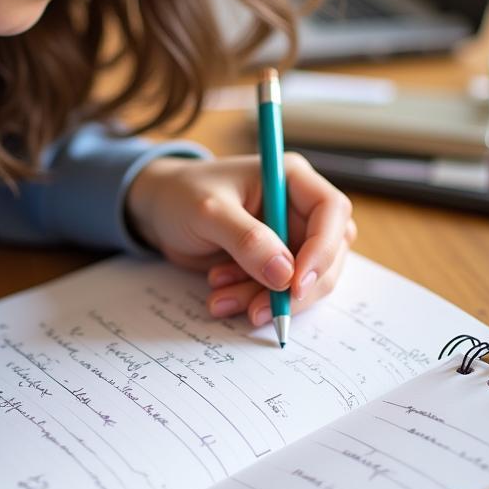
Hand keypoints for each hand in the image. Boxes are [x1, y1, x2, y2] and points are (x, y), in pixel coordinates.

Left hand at [124, 154, 354, 325]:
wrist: (157, 210)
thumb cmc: (181, 195)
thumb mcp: (209, 212)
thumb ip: (246, 240)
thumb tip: (285, 274)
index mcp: (291, 178)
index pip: (331, 211)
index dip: (322, 249)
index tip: (295, 284)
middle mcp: (297, 207)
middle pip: (327, 253)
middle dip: (294, 288)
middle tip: (259, 310)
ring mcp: (288, 237)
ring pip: (303, 280)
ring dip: (267, 300)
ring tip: (221, 300)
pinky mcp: (273, 263)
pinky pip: (278, 291)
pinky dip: (253, 300)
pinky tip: (220, 296)